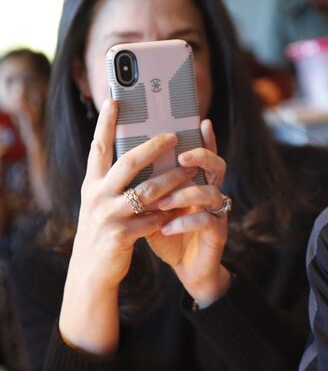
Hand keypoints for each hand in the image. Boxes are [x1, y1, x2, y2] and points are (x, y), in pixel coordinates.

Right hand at [60, 99, 193, 353]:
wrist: (93, 272)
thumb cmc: (105, 230)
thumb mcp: (103, 202)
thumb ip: (116, 180)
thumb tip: (143, 151)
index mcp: (92, 184)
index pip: (98, 147)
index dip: (106, 122)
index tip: (115, 98)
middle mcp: (96, 196)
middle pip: (128, 163)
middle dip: (154, 147)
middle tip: (175, 134)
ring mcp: (108, 216)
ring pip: (148, 191)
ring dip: (173, 180)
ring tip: (192, 170)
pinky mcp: (121, 236)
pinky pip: (154, 219)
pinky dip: (172, 213)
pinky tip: (187, 207)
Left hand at [146, 119, 230, 306]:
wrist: (186, 268)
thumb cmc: (168, 233)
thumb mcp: (153, 207)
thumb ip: (146, 187)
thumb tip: (120, 162)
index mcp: (196, 183)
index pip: (203, 154)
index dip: (206, 138)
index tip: (201, 120)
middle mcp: (211, 193)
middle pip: (217, 165)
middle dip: (201, 157)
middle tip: (182, 156)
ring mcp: (217, 213)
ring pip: (211, 192)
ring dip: (186, 195)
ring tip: (163, 202)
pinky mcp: (217, 233)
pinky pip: (206, 221)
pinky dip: (184, 222)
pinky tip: (166, 227)